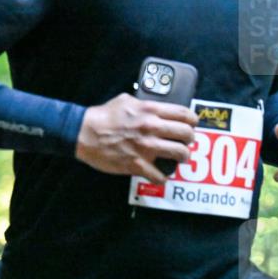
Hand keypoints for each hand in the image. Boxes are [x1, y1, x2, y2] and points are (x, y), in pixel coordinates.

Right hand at [75, 93, 197, 184]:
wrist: (84, 133)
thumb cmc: (102, 116)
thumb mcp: (126, 100)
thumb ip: (144, 104)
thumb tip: (153, 108)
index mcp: (151, 111)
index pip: (185, 115)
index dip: (193, 121)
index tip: (192, 125)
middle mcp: (152, 128)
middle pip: (186, 135)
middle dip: (190, 140)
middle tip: (186, 143)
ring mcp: (145, 148)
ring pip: (179, 154)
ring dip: (183, 157)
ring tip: (180, 159)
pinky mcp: (136, 164)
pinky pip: (158, 175)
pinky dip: (162, 177)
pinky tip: (160, 176)